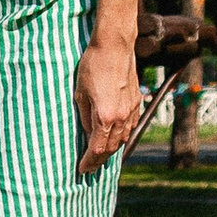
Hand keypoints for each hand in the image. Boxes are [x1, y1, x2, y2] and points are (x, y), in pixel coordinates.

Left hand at [74, 32, 140, 171]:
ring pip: (124, 138)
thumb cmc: (92, 67)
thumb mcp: (80, 93)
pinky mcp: (137, 101)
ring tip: (102, 156)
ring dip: (112, 149)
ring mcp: (132, 109)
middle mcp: (122, 117)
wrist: (115, 46)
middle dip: (100, 160)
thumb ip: (85, 117)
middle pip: (112, 148)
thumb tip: (88, 133)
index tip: (82, 170)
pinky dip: (123, 135)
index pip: (98, 149)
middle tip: (91, 168)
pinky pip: (131, 125)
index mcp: (105, 117)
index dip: (89, 162)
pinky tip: (116, 136)